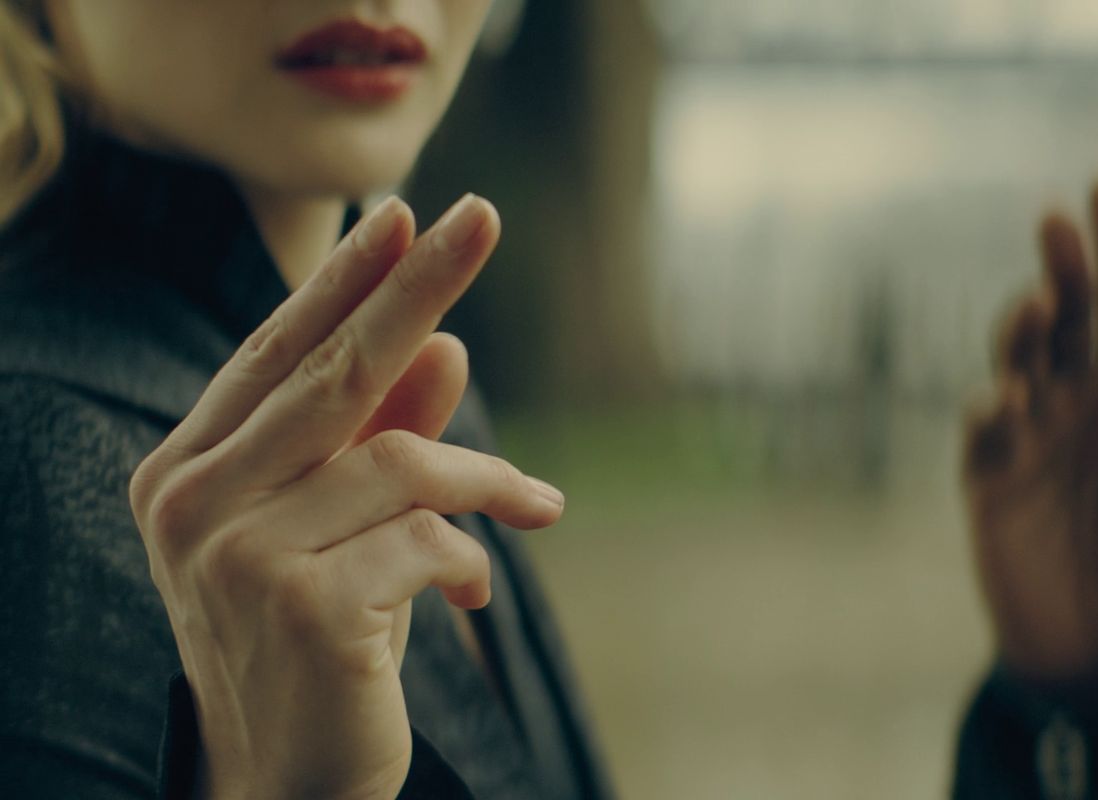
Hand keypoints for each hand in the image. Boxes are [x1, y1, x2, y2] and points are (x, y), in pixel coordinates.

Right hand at [129, 195, 564, 798]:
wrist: (290, 778)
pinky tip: (474, 598)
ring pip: (402, 460)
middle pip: (331, 369)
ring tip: (531, 507)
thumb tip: (449, 343)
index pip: (277, 353)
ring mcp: (236, 552)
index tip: (405, 214)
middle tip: (480, 216)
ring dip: (486, 482)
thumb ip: (385, 436)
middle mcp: (193, 501)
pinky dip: (473, 558)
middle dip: (416, 287)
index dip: (345, 281)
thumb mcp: (348, 527)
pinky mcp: (303, 604)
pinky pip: (429, 538)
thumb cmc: (321, 636)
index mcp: (186, 469)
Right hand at [964, 184, 1097, 688]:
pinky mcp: (989, 478)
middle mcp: (1077, 400)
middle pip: (1066, 317)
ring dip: (1023, 329)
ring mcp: (1029, 435)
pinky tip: (1007, 399)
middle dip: (1062, 267)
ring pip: (1019, 360)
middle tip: (1058, 223)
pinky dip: (991, 409)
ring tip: (1040, 307)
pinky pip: (984, 432)